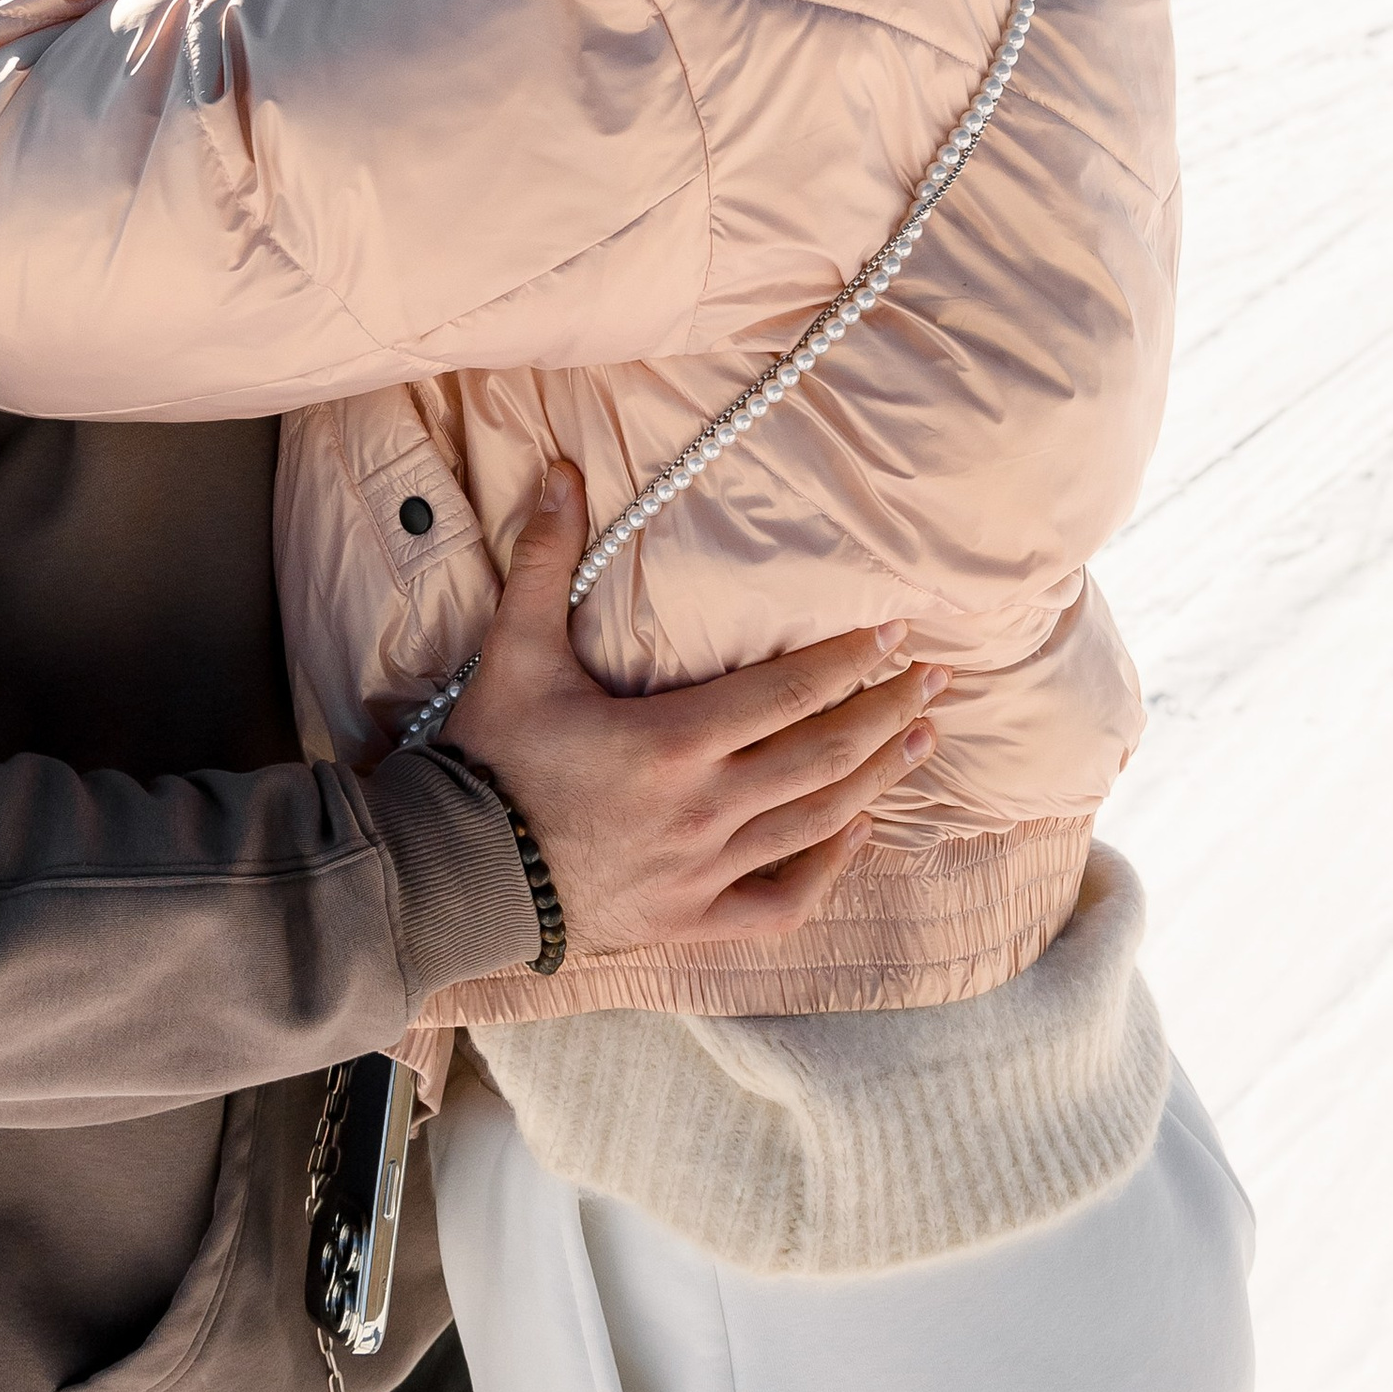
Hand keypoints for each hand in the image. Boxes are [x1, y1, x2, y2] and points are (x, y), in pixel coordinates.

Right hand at [443, 470, 944, 957]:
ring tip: (922, 741)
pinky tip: (856, 835)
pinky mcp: (690, 921)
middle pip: (823, 757)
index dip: (849, 659)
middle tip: (938, 680)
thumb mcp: (516, 653)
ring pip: (815, 824)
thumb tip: (558, 470)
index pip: (787, 693)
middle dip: (887, 713)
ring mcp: (703, 872)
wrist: (454, 875)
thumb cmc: (490, 758)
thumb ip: (544, 560)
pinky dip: (828, 871)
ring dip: (877, 780)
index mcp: (672, 742)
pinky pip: (781, 904)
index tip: (896, 632)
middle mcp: (703, 809)